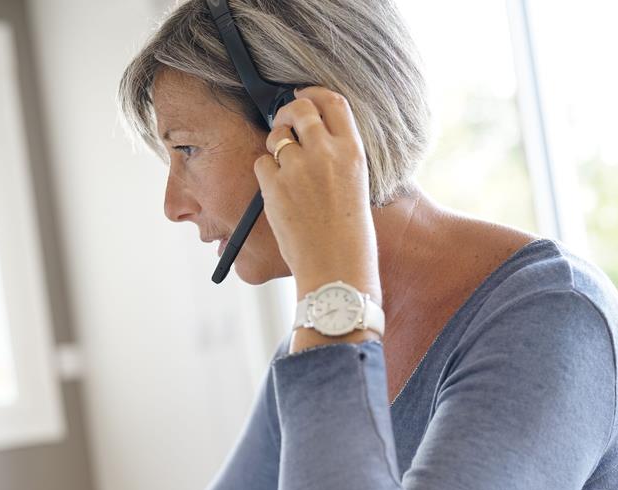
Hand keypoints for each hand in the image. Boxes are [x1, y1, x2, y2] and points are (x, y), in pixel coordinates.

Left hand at [253, 87, 380, 301]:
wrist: (337, 267)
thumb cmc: (349, 233)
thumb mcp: (356, 184)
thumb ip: (338, 155)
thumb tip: (311, 134)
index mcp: (353, 150)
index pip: (332, 101)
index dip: (313, 94)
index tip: (302, 96)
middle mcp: (326, 152)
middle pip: (299, 109)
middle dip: (285, 112)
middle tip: (281, 124)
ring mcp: (298, 168)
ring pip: (275, 137)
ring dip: (274, 148)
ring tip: (285, 173)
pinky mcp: (275, 186)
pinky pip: (261, 163)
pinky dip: (265, 173)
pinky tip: (278, 192)